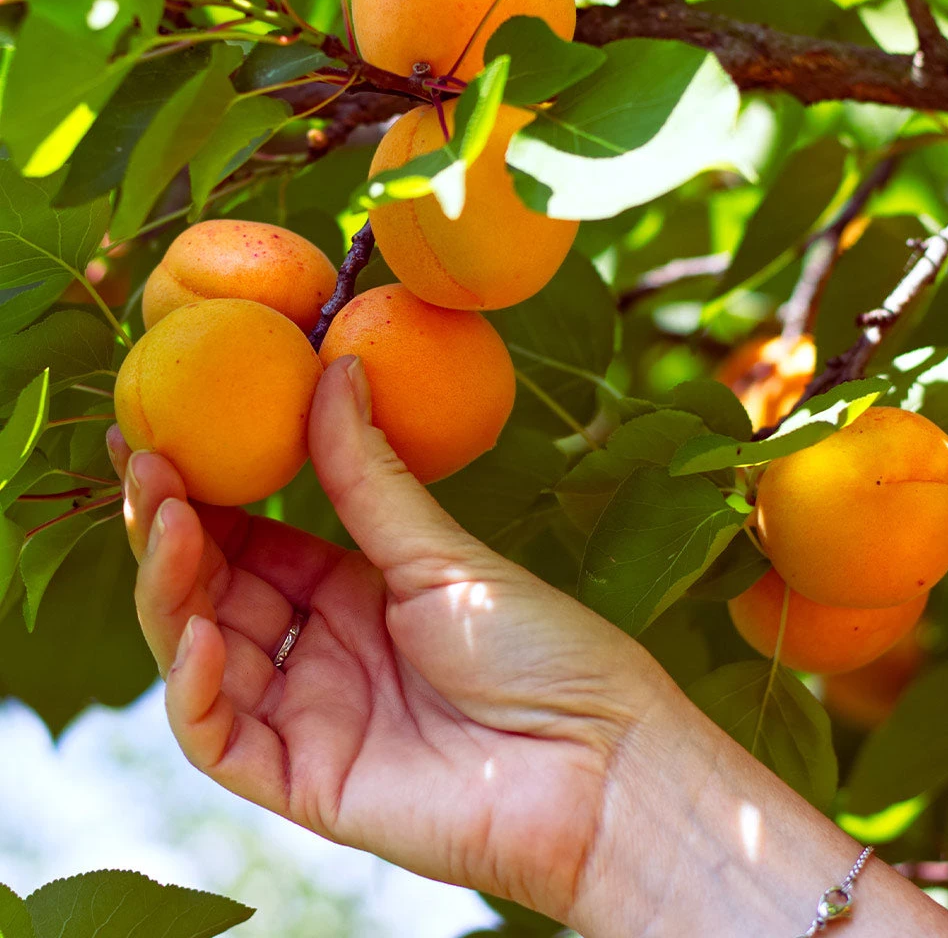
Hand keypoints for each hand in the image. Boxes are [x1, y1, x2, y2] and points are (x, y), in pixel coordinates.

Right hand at [107, 355, 674, 927]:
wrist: (598, 759)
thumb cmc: (539, 648)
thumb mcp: (441, 554)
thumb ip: (369, 475)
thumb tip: (335, 366)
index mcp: (353, 594)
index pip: (251, 541)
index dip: (203, 493)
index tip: (162, 432)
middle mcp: (320, 652)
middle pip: (214, 592)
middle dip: (171, 530)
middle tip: (146, 462)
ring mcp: (308, 717)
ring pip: (201, 657)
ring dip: (171, 592)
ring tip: (169, 521)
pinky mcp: (305, 782)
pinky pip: (221, 738)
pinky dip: (196, 688)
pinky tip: (200, 631)